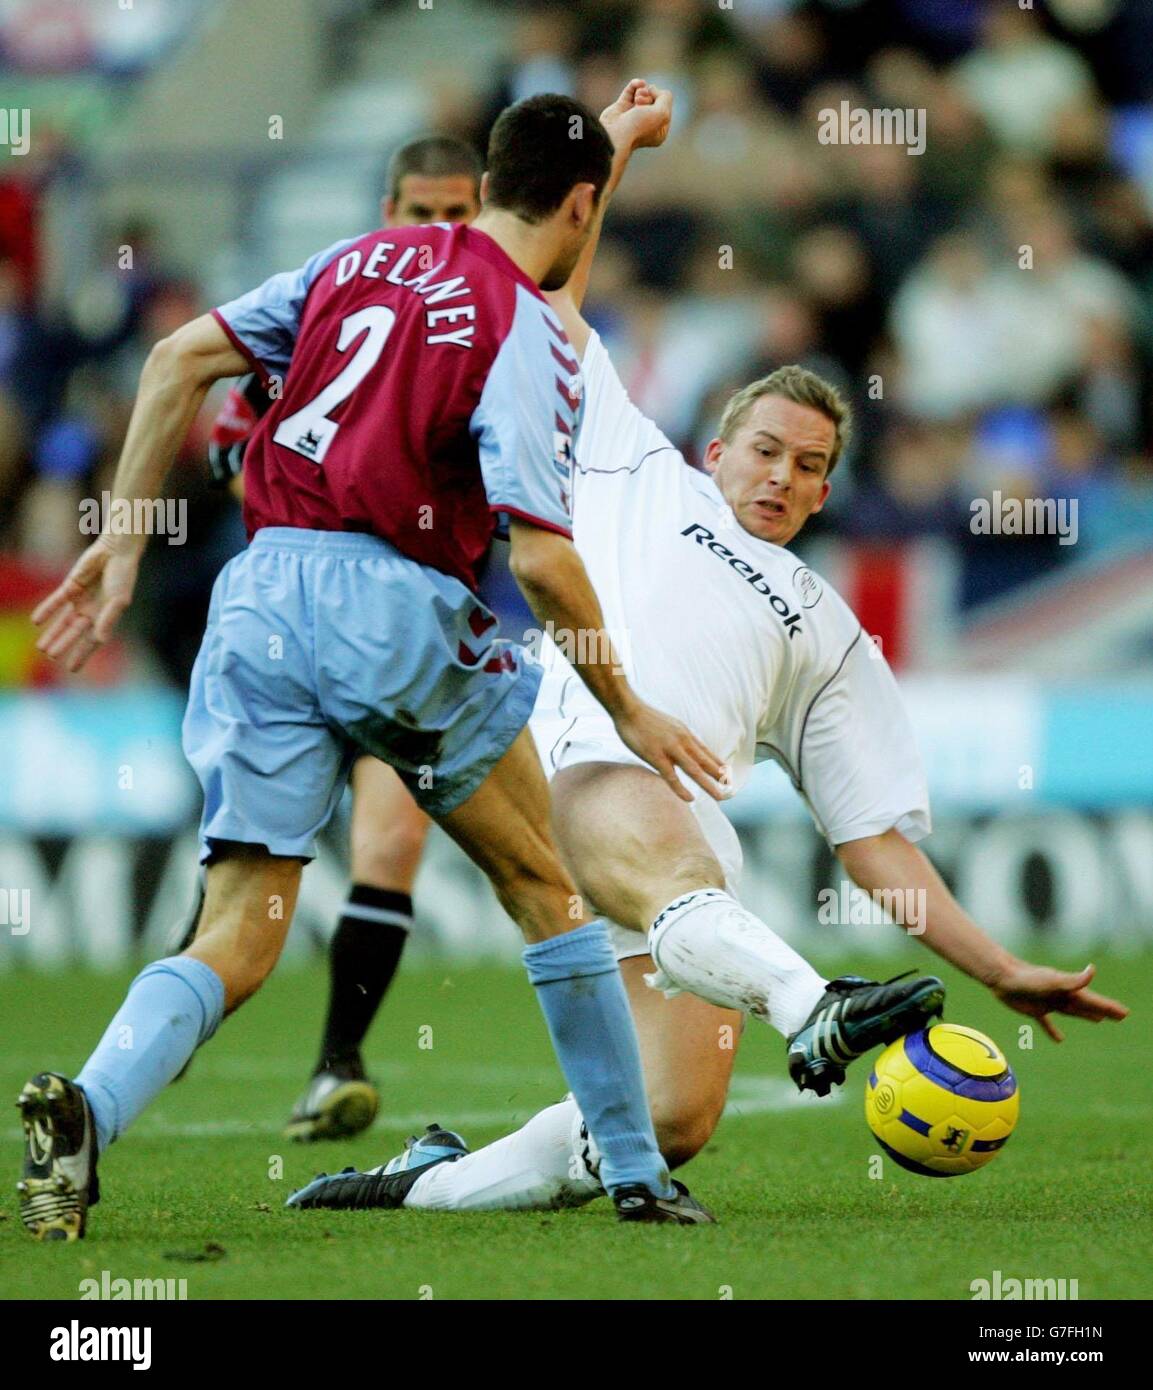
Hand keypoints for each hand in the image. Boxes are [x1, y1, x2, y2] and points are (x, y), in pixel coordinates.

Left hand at [32, 535, 140, 672]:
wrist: (116, 551)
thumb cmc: (124, 576)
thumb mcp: (119, 600)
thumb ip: (108, 619)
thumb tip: (100, 640)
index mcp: (106, 618)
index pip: (92, 641)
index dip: (82, 654)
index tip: (72, 669)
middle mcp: (93, 611)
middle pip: (75, 632)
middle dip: (64, 644)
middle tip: (51, 656)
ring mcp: (81, 599)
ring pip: (64, 620)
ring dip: (53, 633)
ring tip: (41, 647)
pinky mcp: (71, 586)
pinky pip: (56, 601)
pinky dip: (47, 610)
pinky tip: (36, 621)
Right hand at [600, 78, 672, 152]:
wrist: (615, 134)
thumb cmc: (639, 127)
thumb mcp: (662, 114)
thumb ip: (666, 97)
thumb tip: (652, 88)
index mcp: (659, 131)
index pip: (666, 107)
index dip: (662, 101)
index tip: (654, 108)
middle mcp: (647, 123)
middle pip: (655, 99)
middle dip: (650, 97)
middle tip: (641, 104)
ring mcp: (633, 115)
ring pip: (643, 93)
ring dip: (642, 92)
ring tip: (637, 99)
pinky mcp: (621, 107)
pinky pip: (632, 89)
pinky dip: (635, 84)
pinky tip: (637, 83)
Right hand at [612, 698, 726, 802]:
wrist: (628, 708)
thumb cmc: (644, 717)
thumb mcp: (668, 724)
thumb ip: (677, 736)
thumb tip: (682, 746)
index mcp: (684, 734)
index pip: (705, 751)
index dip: (717, 763)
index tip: (727, 773)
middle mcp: (682, 741)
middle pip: (705, 761)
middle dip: (719, 775)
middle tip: (731, 788)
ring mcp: (670, 748)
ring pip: (694, 770)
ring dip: (708, 784)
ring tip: (720, 796)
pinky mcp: (656, 756)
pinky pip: (671, 776)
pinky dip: (681, 788)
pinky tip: (689, 798)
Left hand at [989, 960, 1128, 1041]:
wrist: (1002, 977)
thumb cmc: (1028, 978)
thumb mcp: (1053, 981)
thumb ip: (1073, 980)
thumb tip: (1093, 970)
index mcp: (1068, 991)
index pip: (1093, 1001)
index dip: (1109, 1007)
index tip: (1124, 1013)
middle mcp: (1061, 996)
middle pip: (1087, 1005)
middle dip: (1104, 1010)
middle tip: (1120, 1016)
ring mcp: (1048, 1002)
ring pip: (1072, 1011)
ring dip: (1086, 1015)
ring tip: (1099, 1019)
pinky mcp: (1033, 1009)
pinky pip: (1047, 1022)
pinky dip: (1053, 1031)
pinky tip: (1059, 1040)